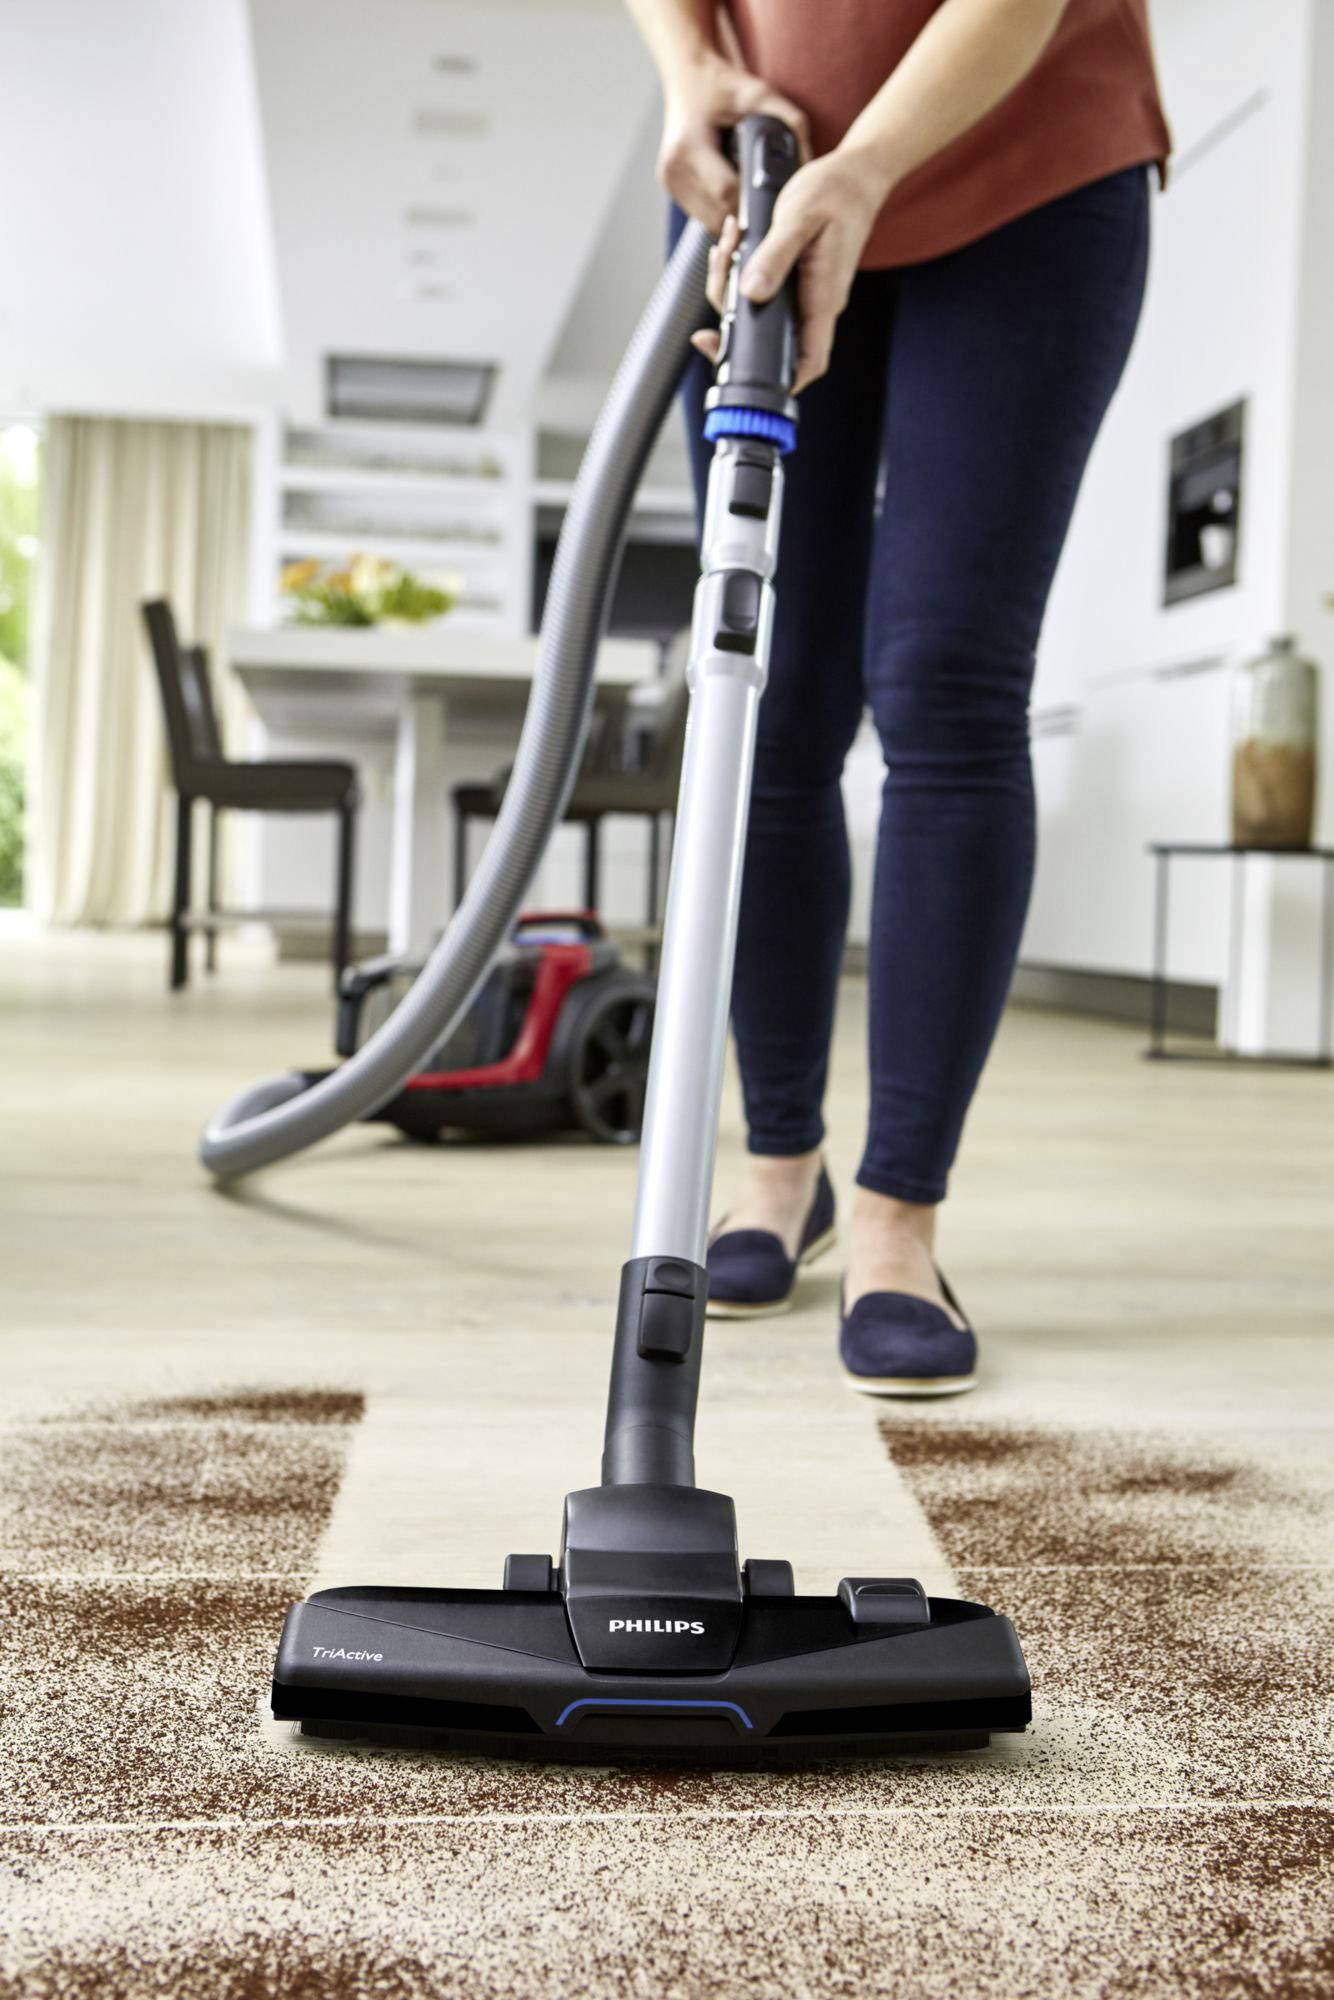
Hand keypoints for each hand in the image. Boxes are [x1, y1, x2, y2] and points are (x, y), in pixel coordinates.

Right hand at [657, 50, 808, 234]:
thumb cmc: (723, 84)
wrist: (688, 76)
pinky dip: (722, 211)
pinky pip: (704, 216)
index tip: (777, 199)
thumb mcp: (759, 93)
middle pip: (719, 215)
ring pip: (712, 222)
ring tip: (752, 195)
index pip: (726, 193)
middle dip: (748, 213)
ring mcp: (669, 182)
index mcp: (689, 146)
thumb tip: (808, 163)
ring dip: (735, 216)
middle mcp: (673, 169)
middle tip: (771, 202)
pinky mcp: (671, 188)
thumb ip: (788, 120)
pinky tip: (735, 193)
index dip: (754, 202)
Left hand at [692, 147, 890, 391]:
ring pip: (759, 312)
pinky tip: (731, 246)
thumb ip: (775, 257)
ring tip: (725, 246)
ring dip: (730, 286)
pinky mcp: (795, 282)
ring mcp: (805, 296)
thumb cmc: (835, 192)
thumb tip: (751, 294)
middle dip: (732, 318)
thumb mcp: (800, 217)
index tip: (741, 375)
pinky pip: (761, 291)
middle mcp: (815, 305)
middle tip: (719, 275)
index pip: (808, 360)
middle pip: (771, 339)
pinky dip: (739, 273)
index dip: (780, 380)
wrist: (855, 173)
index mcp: (824, 298)